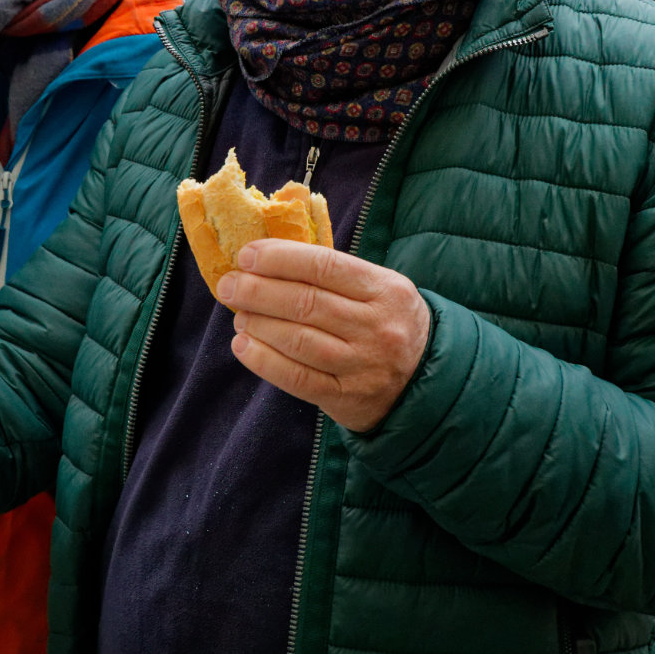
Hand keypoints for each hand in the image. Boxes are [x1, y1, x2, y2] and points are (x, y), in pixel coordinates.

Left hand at [217, 240, 431, 432]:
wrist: (425, 382)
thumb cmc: (386, 322)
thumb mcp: (378, 289)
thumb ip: (332, 273)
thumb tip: (266, 258)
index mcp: (385, 289)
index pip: (324, 265)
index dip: (280, 258)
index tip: (247, 255)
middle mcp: (377, 326)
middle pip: (306, 302)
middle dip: (258, 291)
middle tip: (229, 285)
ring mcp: (363, 365)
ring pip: (298, 340)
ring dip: (258, 324)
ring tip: (238, 315)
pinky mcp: (347, 398)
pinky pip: (297, 378)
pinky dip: (264, 361)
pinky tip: (243, 346)